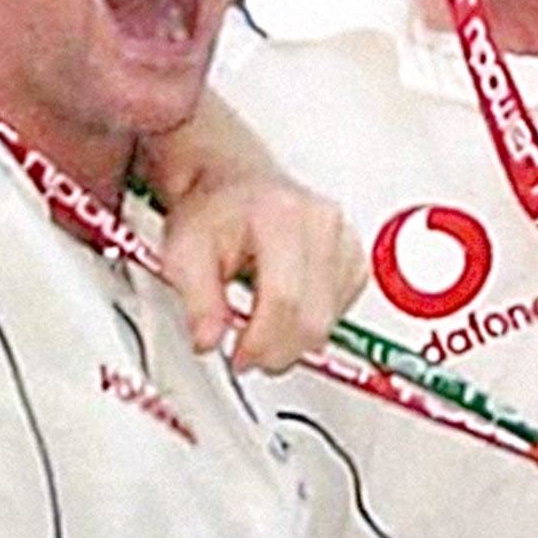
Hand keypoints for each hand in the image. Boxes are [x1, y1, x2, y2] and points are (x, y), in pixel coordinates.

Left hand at [142, 102, 355, 370]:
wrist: (233, 180)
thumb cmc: (212, 209)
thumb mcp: (183, 253)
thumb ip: (196, 300)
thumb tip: (208, 340)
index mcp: (281, 216)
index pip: (284, 297)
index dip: (261, 341)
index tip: (238, 357)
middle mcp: (322, 223)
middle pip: (314, 315)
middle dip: (278, 350)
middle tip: (248, 357)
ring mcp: (344, 238)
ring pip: (331, 318)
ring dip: (295, 340)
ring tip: (261, 331)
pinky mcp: (354, 256)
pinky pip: (342, 309)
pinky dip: (313, 323)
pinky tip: (286, 312)